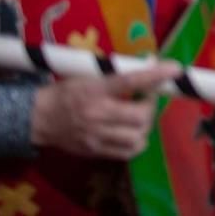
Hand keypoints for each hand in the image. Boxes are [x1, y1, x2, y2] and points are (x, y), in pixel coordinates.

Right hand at [30, 63, 179, 159]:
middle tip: (147, 98)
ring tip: (139, 116)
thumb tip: (150, 63)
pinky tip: (133, 132)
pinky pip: (128, 152)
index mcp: (95, 90)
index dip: (155, 76)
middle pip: (140, 116)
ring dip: (145, 125)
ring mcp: (96, 136)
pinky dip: (137, 142)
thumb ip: (117, 73)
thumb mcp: (89, 75)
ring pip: (137, 137)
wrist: (39, 118)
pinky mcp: (95, 151)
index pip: (130, 81)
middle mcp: (97, 114)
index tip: (175, 70)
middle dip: (151, 106)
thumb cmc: (66, 91)